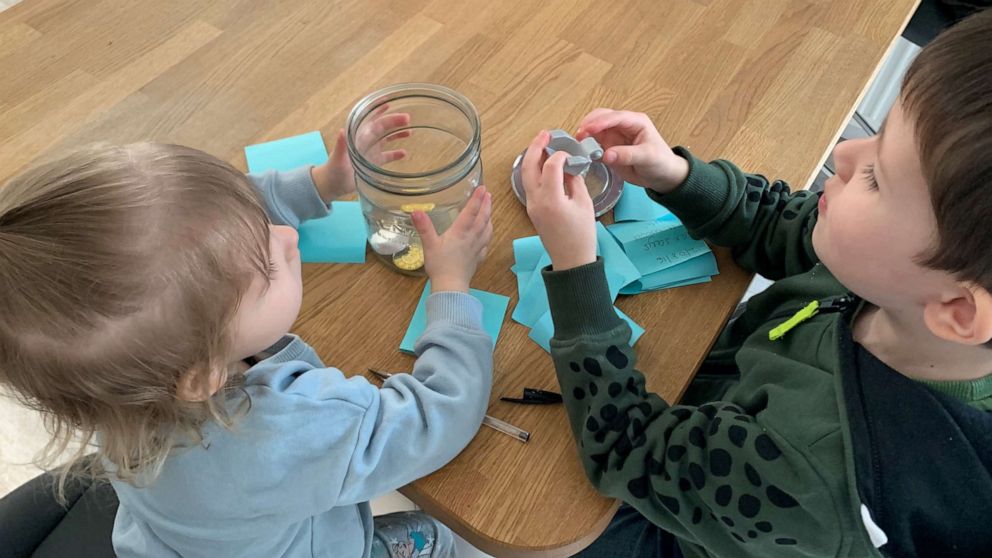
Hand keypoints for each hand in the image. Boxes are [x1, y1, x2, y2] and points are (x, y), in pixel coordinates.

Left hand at [312, 106, 410, 202]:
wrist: (331, 184)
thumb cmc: (333, 169)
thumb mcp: (337, 157)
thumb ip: (340, 144)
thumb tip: (341, 130)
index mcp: (358, 136)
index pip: (371, 120)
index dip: (379, 110)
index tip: (389, 101)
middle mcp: (366, 141)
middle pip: (382, 127)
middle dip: (394, 121)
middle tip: (408, 118)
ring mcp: (371, 152)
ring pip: (387, 139)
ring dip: (398, 134)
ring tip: (410, 132)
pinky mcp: (373, 163)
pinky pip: (387, 156)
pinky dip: (396, 154)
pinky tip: (404, 153)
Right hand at [412, 186, 492, 292]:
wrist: (451, 286)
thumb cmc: (440, 265)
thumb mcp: (429, 244)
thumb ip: (424, 227)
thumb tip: (416, 211)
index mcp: (460, 232)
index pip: (471, 211)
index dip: (477, 199)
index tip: (483, 188)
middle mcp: (472, 238)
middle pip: (483, 218)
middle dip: (486, 205)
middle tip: (489, 194)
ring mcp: (477, 248)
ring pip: (487, 229)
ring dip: (489, 217)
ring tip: (490, 210)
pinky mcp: (478, 257)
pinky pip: (486, 242)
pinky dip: (488, 234)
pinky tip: (487, 234)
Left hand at [520, 130, 596, 270]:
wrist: (571, 260)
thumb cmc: (581, 236)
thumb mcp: (584, 204)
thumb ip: (576, 181)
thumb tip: (569, 168)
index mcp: (551, 199)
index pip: (551, 166)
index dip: (560, 155)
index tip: (569, 154)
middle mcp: (536, 201)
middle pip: (529, 167)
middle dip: (536, 147)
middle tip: (545, 134)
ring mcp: (531, 206)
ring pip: (525, 175)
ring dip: (532, 158)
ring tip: (541, 144)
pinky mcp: (531, 210)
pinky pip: (529, 185)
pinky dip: (534, 171)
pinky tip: (543, 165)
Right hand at [576, 109, 688, 193]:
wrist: (662, 177)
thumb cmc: (661, 162)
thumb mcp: (647, 157)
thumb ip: (627, 155)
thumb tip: (606, 155)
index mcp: (636, 122)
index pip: (615, 117)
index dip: (600, 122)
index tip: (588, 129)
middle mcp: (623, 126)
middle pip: (602, 118)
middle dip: (589, 125)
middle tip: (579, 136)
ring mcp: (615, 137)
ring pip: (595, 130)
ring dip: (586, 135)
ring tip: (578, 144)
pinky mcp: (609, 148)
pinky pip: (595, 144)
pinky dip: (587, 147)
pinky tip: (582, 153)